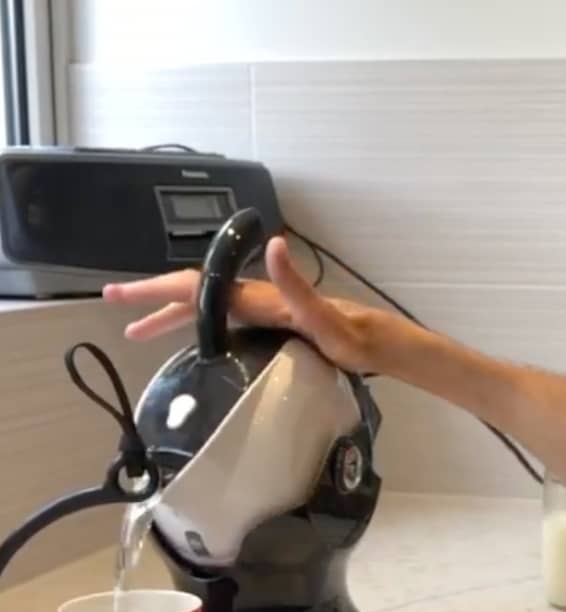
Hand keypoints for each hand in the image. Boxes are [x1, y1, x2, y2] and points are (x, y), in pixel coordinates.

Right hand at [102, 235, 402, 373]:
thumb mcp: (324, 315)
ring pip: (208, 310)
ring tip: (140, 331)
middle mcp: (259, 299)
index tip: (121, 297)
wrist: (379, 344)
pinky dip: (198, 324)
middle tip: (116, 308)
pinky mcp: (275, 323)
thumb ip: (296, 284)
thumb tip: (272, 244)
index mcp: (260, 298)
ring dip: (171, 315)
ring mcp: (266, 311)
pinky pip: (224, 320)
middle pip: (195, 295)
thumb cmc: (354, 337)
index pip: (198, 289)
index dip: (158, 291)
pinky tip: (195, 337)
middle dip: (153, 300)